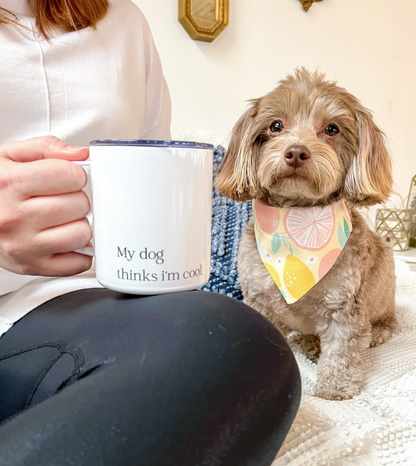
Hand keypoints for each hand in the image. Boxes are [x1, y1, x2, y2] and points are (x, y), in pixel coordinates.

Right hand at [0, 136, 92, 275]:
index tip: (68, 177)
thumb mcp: (11, 157)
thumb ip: (47, 148)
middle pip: (80, 205)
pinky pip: (78, 262)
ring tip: (62, 219)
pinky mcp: (32, 266)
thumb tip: (81, 154)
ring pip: (82, 233)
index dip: (75, 174)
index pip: (71, 176)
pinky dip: (79, 251)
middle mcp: (13, 217)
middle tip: (62, 199)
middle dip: (77, 199)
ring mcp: (23, 245)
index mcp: (9, 183)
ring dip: (79, 225)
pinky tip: (63, 238)